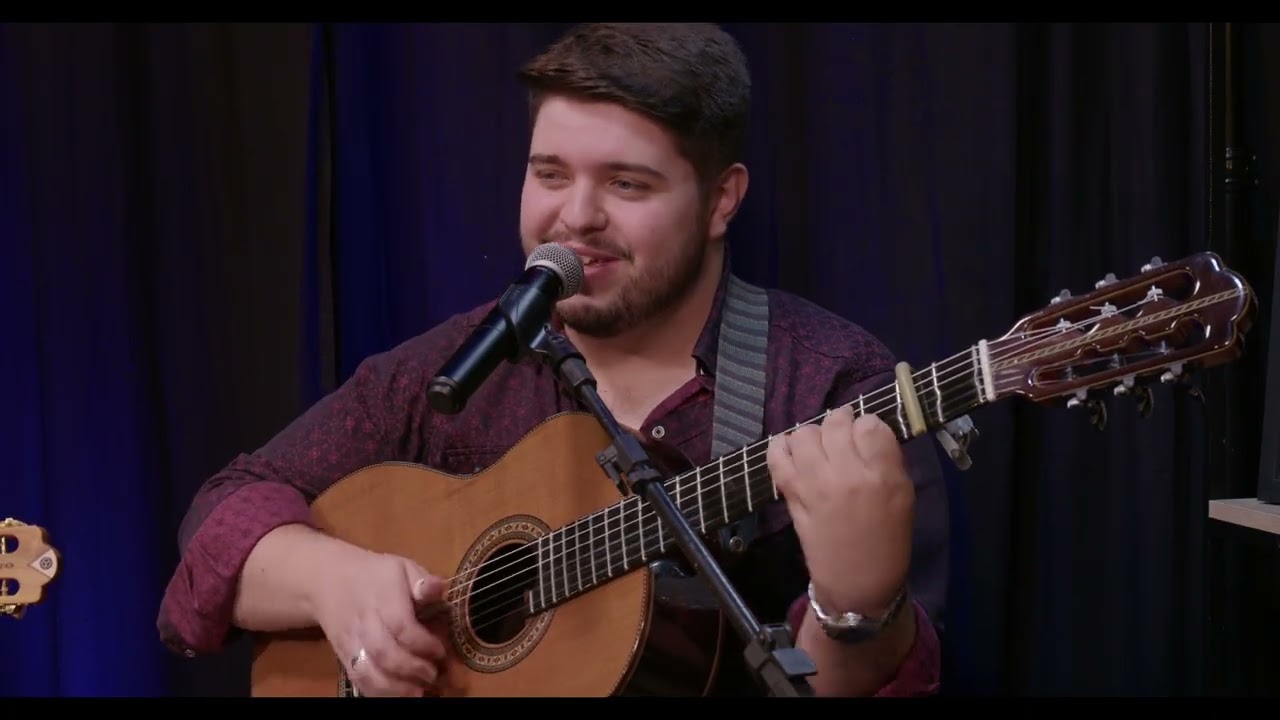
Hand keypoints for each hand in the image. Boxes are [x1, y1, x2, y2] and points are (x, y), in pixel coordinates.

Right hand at [311, 550, 449, 696]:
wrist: (328, 581)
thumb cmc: (375, 575)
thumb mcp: (402, 567)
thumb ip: (422, 580)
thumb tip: (438, 588)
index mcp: (382, 598)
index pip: (401, 626)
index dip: (423, 643)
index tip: (440, 651)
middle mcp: (364, 623)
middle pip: (385, 653)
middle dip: (412, 669)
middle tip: (433, 674)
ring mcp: (350, 642)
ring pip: (368, 672)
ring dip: (394, 688)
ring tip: (418, 692)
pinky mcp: (343, 657)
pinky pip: (357, 679)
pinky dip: (376, 692)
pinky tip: (396, 695)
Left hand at [767, 406, 914, 616]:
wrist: (857, 582)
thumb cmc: (887, 541)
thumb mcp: (904, 497)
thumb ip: (888, 461)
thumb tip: (868, 433)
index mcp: (883, 476)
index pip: (871, 425)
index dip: (868, 426)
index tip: (866, 436)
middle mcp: (848, 474)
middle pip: (836, 424)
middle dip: (840, 423)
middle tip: (841, 435)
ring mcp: (816, 484)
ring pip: (805, 434)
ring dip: (812, 434)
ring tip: (818, 446)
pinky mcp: (793, 495)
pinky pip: (777, 457)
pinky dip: (780, 447)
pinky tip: (789, 449)